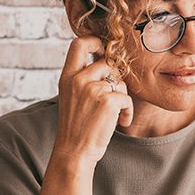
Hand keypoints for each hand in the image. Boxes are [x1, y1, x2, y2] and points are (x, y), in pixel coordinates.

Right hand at [53, 35, 133, 165]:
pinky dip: (127, 112)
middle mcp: (78, 79)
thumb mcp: (72, 98)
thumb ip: (83, 79)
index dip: (96, 42)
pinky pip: (127, 98)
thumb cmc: (77, 128)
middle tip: (114, 97)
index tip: (104, 51)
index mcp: (67, 77)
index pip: (79, 43)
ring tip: (113, 116)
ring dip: (122, 99)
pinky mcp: (108, 101)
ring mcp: (92, 89)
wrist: (74, 152)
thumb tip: (107, 64)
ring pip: (120, 82)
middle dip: (116, 79)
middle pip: (108, 62)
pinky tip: (120, 123)